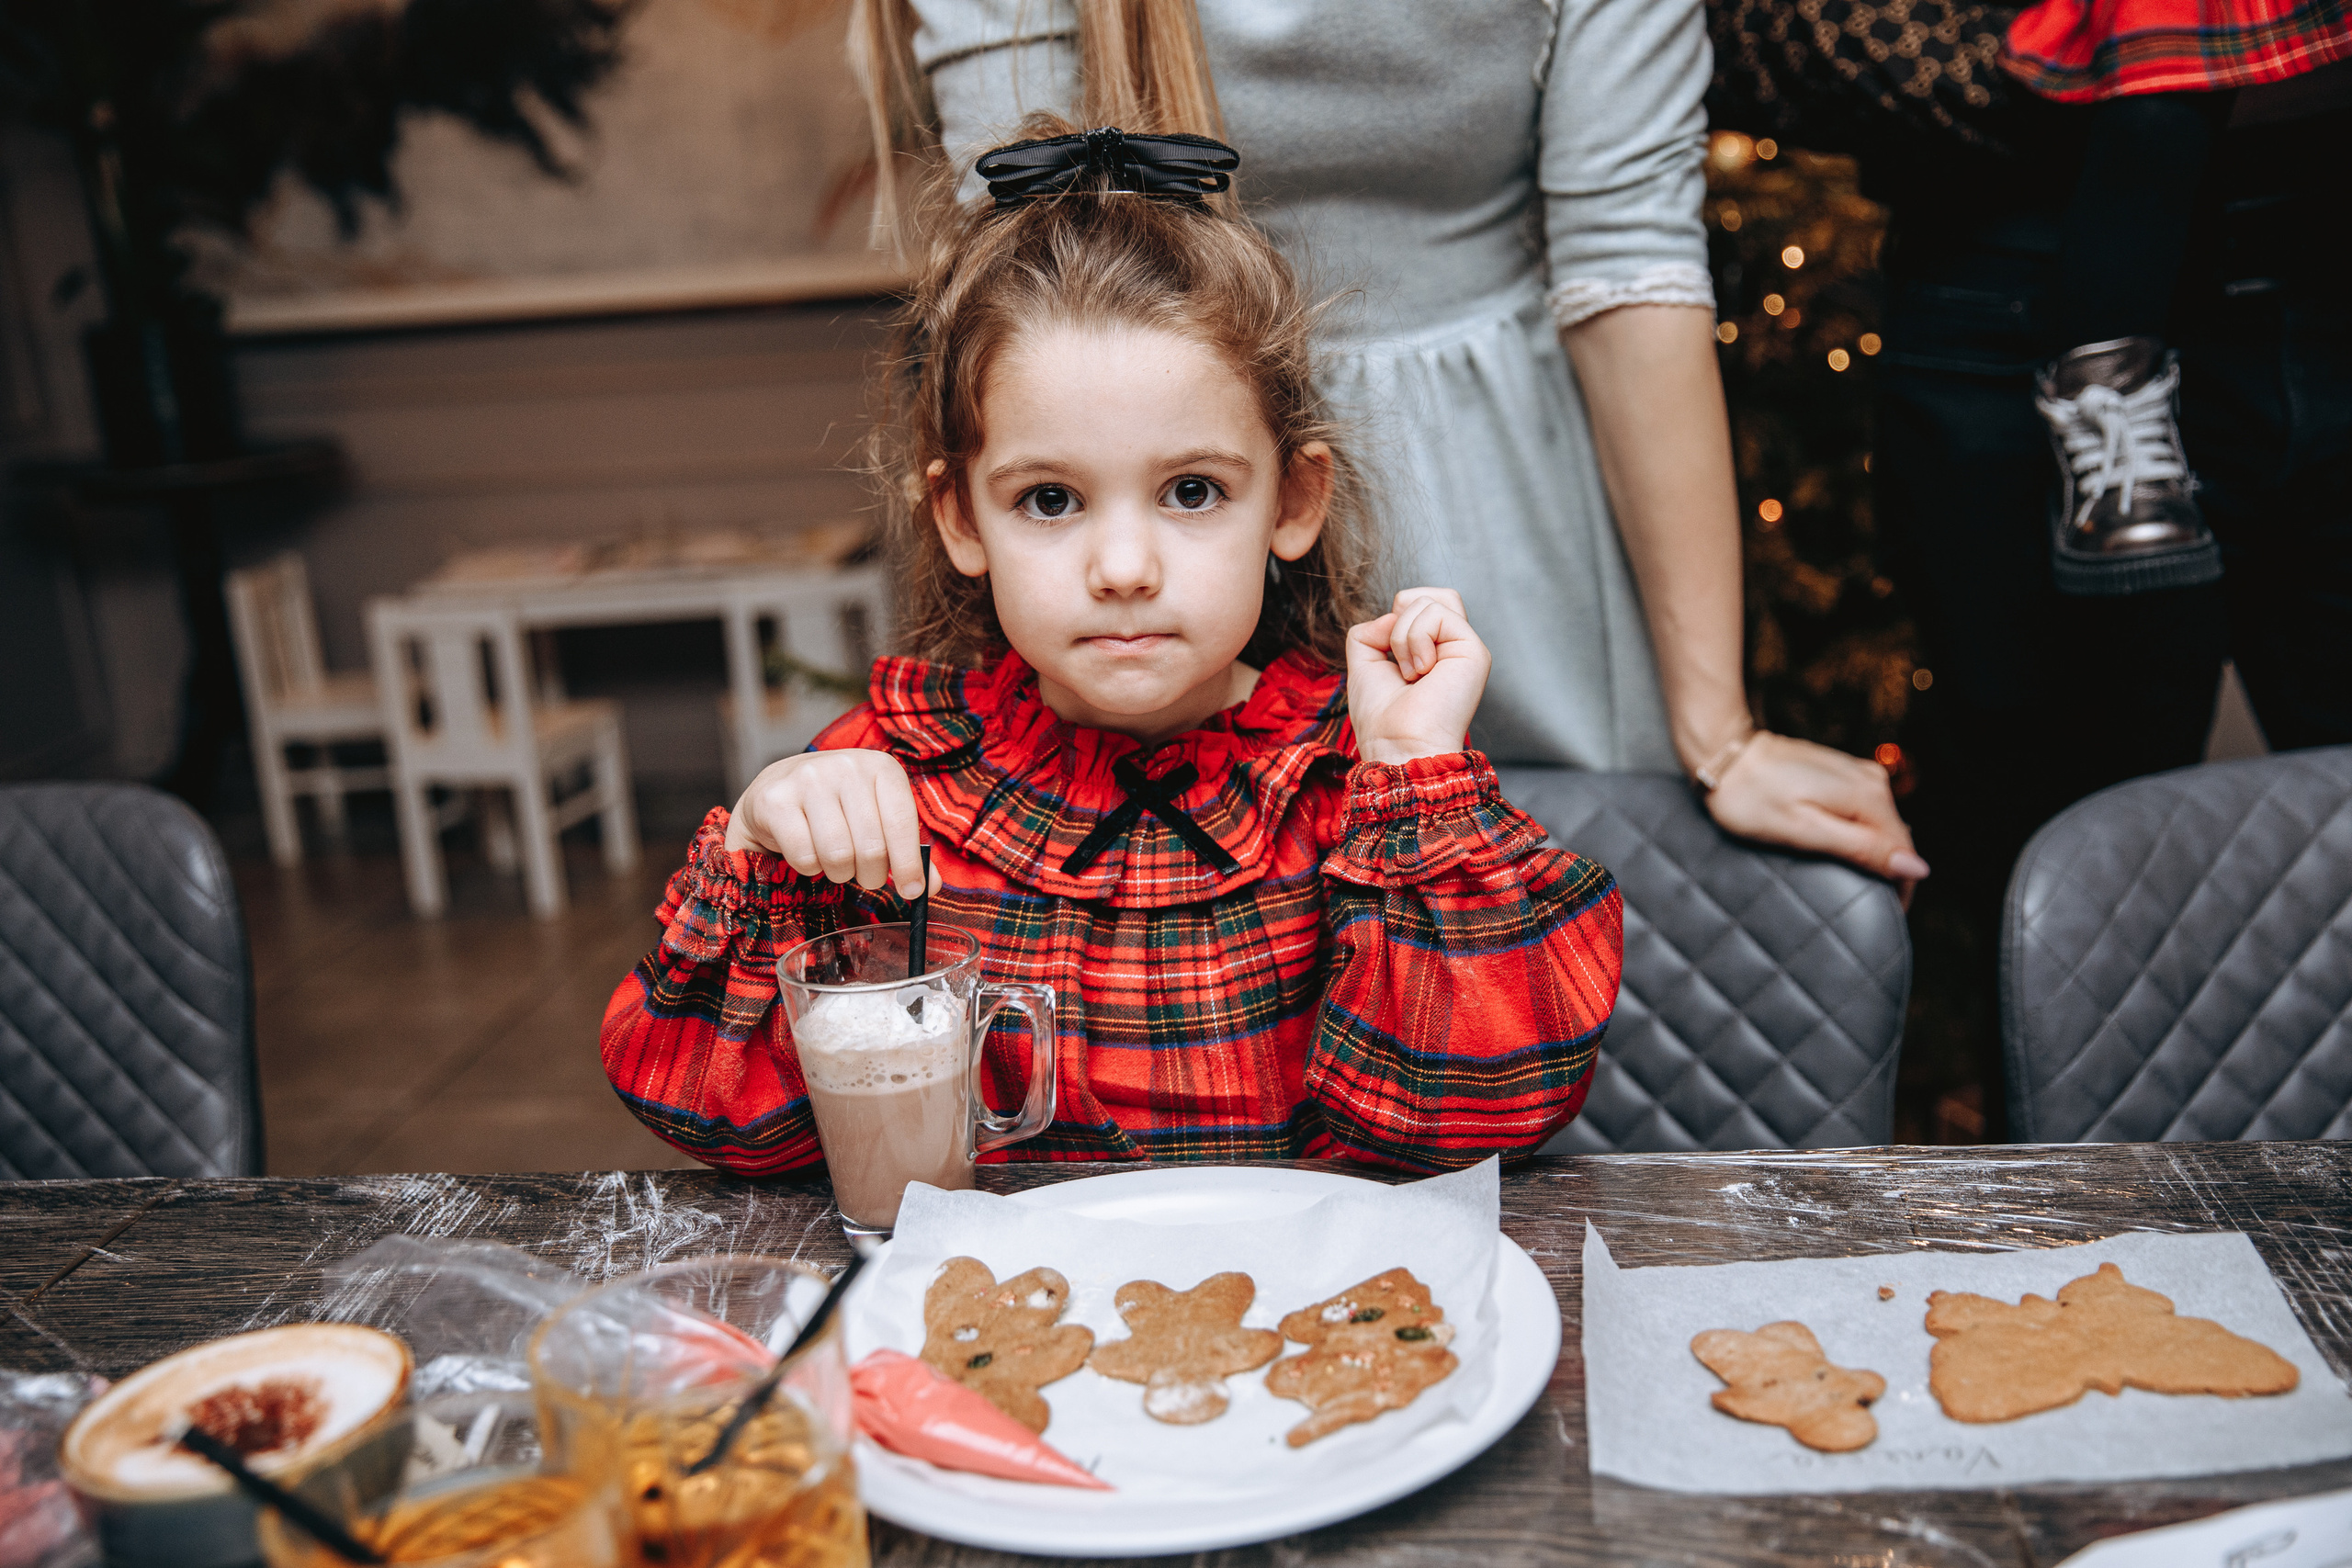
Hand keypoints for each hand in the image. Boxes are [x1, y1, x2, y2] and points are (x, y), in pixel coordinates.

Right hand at [725, 749, 936, 898]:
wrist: (776, 789)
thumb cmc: (838, 808)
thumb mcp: (878, 818)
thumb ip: (907, 851)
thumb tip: (930, 886)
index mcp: (881, 766)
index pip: (902, 823)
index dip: (908, 864)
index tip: (912, 891)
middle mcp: (846, 766)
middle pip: (871, 847)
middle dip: (871, 875)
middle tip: (866, 875)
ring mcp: (808, 779)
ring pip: (837, 855)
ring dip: (840, 872)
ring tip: (836, 861)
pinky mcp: (776, 800)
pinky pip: (804, 857)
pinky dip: (809, 868)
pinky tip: (809, 851)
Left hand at [1346, 588, 1491, 764]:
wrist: (1397, 745)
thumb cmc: (1382, 718)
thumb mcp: (1364, 663)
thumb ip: (1372, 629)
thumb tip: (1394, 613)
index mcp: (1433, 651)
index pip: (1421, 603)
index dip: (1395, 619)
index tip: (1391, 661)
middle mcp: (1453, 647)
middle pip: (1435, 594)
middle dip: (1402, 616)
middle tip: (1400, 659)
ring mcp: (1465, 648)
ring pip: (1431, 601)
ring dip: (1403, 635)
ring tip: (1411, 673)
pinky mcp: (1474, 650)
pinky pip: (1436, 613)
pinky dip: (1415, 639)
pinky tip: (1422, 672)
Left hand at [1704, 731, 1929, 903]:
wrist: (1725, 753)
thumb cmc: (1752, 797)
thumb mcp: (1804, 830)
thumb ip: (1861, 848)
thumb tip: (1915, 867)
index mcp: (1868, 796)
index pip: (1904, 850)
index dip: (1900, 886)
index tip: (1889, 912)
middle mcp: (1871, 780)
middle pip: (1896, 837)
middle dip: (1889, 871)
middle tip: (1869, 903)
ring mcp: (1856, 773)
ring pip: (1881, 825)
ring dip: (1876, 853)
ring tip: (1858, 882)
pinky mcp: (1841, 773)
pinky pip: (1863, 811)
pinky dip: (1860, 833)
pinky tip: (1844, 849)